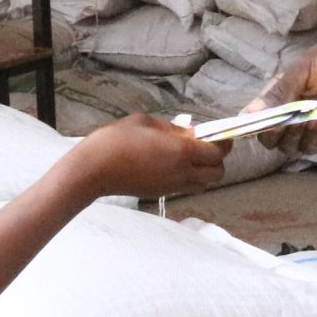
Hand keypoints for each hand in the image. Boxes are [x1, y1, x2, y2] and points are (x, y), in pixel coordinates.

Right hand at [71, 114, 225, 199]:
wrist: (94, 170)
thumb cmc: (117, 140)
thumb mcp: (146, 123)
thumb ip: (172, 129)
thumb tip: (189, 134)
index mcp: (181, 152)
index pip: (217, 153)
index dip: (223, 143)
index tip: (220, 134)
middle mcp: (182, 173)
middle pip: (217, 173)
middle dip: (217, 160)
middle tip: (206, 146)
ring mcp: (172, 186)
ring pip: (203, 184)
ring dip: (204, 171)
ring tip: (190, 156)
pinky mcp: (161, 193)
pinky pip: (186, 187)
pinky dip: (189, 177)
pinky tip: (173, 164)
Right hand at [251, 35, 316, 151]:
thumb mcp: (301, 71)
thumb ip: (278, 94)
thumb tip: (248, 115)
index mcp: (280, 95)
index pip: (257, 117)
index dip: (252, 124)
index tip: (250, 125)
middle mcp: (291, 114)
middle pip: (269, 138)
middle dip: (271, 134)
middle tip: (282, 122)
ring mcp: (308, 127)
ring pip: (287, 147)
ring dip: (290, 137)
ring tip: (302, 119)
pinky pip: (309, 148)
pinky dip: (308, 140)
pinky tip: (316, 124)